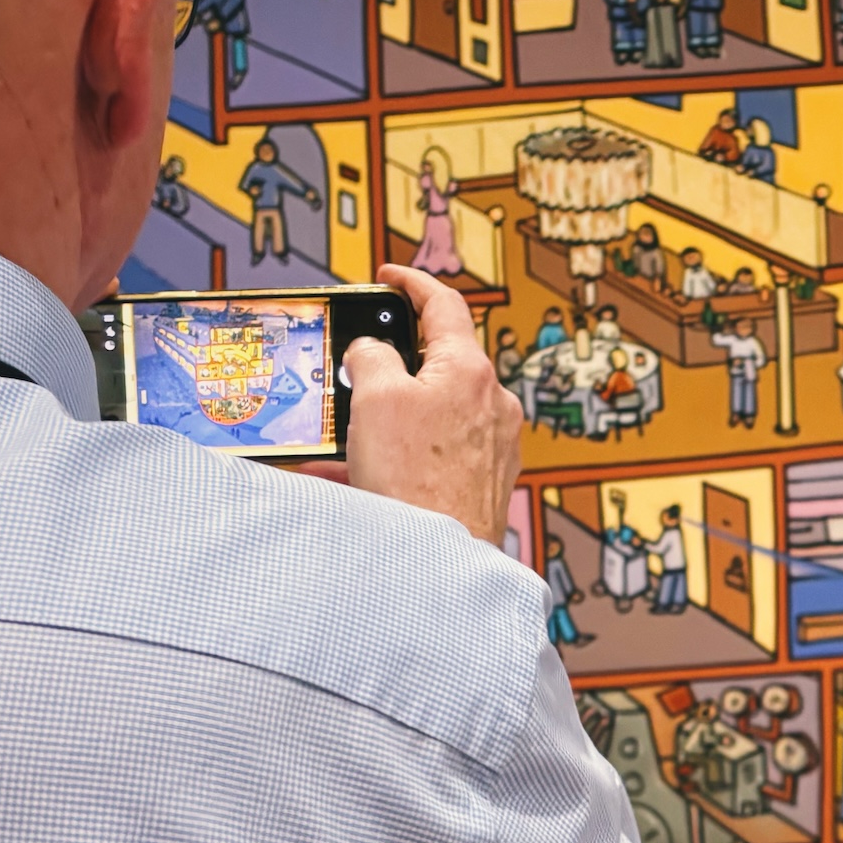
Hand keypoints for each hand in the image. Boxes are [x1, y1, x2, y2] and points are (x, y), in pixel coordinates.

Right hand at [339, 263, 520, 543]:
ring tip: (349, 442)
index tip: (391, 279)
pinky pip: (435, 453)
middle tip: (359, 371)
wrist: (442, 564)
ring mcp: (493, 443)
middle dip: (392, 366)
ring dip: (388, 420)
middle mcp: (492, 402)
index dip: (412, 283)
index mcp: (470, 369)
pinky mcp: (484, 479)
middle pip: (438, 362)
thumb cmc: (417, 486)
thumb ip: (371, 357)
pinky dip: (400, 455)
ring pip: (431, 413)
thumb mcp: (374, 400)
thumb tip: (371, 351)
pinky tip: (364, 478)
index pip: (444, 304)